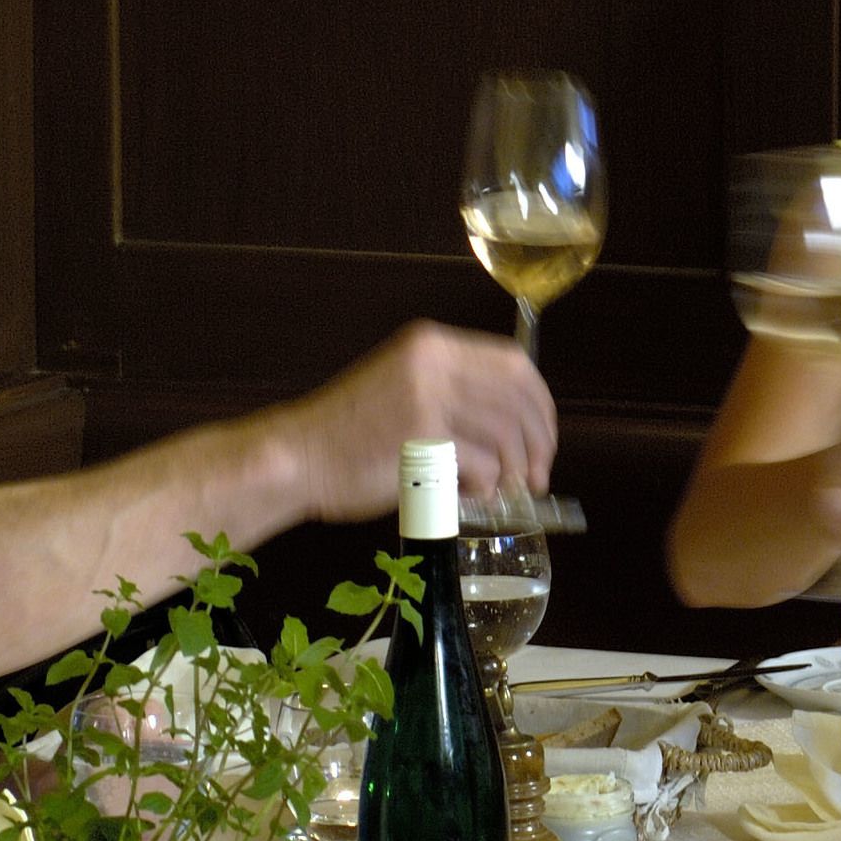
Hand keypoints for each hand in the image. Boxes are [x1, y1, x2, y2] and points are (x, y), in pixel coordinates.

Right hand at [270, 323, 556, 523]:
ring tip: (499, 491)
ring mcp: (426, 397)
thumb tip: (517, 430)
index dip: (539, 404)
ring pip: (504, 434)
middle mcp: (432, 362)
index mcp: (432, 345)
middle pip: (518, 398)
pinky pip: (480, 464)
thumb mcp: (405, 390)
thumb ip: (455, 396)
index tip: (543, 438)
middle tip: (537, 476)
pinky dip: (484, 486)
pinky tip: (468, 496)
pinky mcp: (420, 438)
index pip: (514, 363)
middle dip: (537, 443)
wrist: (298, 457)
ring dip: (512, 471)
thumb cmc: (349, 436)